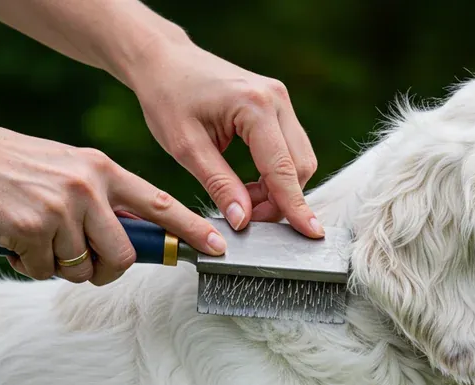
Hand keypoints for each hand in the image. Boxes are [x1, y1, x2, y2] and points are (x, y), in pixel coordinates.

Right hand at [0, 121, 227, 283]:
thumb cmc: (9, 167)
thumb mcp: (65, 170)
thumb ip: (99, 200)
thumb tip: (126, 241)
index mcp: (102, 168)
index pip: (158, 203)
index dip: (190, 229)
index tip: (217, 247)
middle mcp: (88, 186)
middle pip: (123, 255)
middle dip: (104, 270)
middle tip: (79, 262)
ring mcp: (61, 207)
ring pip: (82, 268)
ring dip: (59, 266)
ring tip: (34, 239)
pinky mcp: (31, 228)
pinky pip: (44, 271)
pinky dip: (26, 265)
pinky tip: (11, 238)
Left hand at [129, 43, 323, 238]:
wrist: (164, 61)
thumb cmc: (167, 98)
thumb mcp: (185, 148)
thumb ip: (218, 185)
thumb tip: (243, 220)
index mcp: (254, 106)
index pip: (282, 168)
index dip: (294, 205)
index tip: (310, 234)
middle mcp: (276, 99)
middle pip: (300, 166)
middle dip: (280, 200)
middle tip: (246, 218)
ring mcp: (280, 99)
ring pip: (298, 159)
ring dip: (278, 189)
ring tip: (241, 199)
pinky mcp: (277, 104)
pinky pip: (289, 149)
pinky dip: (274, 174)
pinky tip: (248, 184)